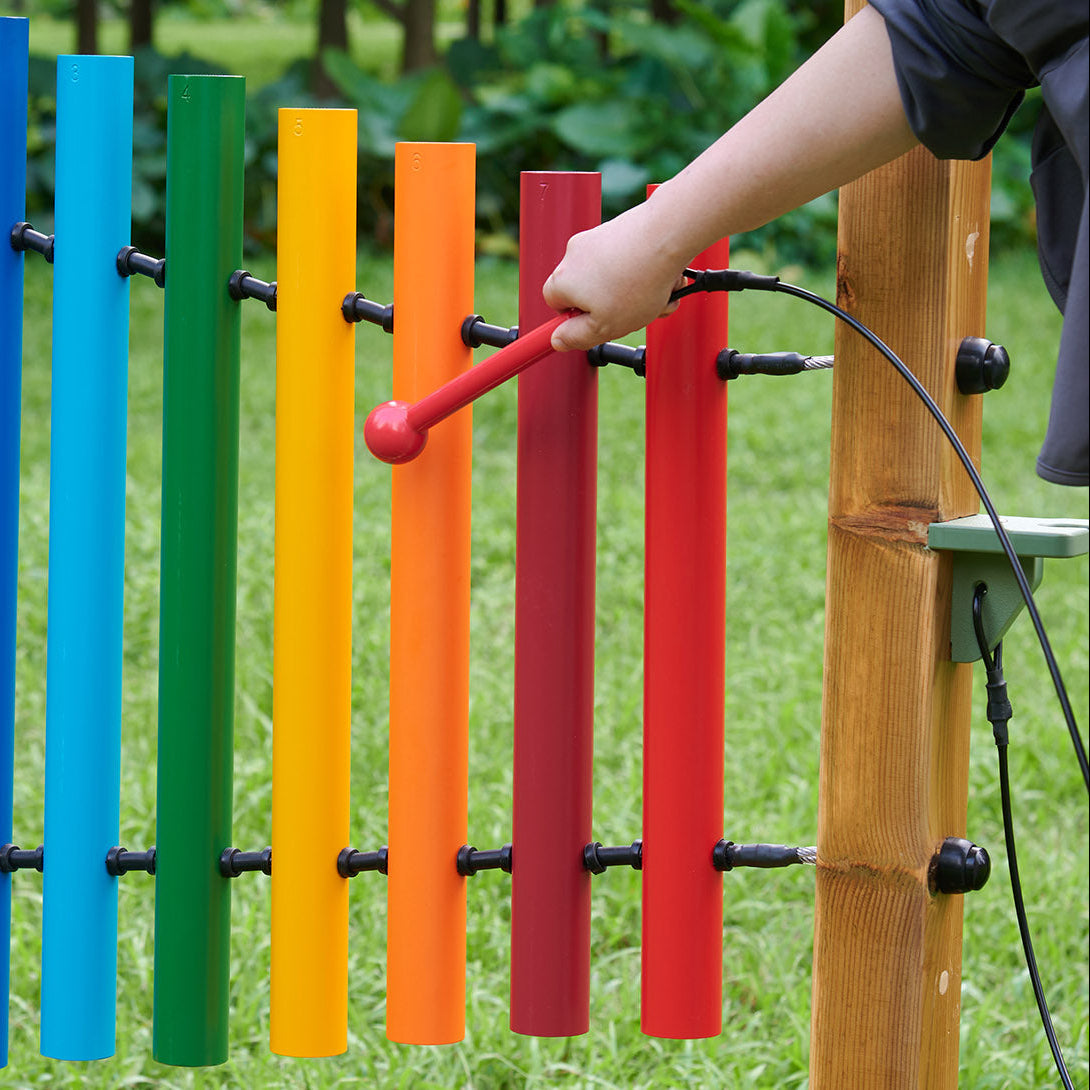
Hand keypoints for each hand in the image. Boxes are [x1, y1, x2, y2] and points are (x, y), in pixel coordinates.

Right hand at [542, 201, 689, 352]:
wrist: (667, 235)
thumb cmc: (637, 281)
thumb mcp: (604, 326)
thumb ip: (576, 337)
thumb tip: (558, 340)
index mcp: (563, 280)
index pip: (555, 304)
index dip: (575, 319)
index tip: (596, 325)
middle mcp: (574, 254)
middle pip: (587, 290)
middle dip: (613, 307)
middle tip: (634, 313)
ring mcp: (597, 238)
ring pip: (613, 277)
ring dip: (636, 292)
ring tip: (658, 296)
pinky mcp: (620, 228)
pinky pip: (628, 259)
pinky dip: (645, 272)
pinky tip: (664, 278)